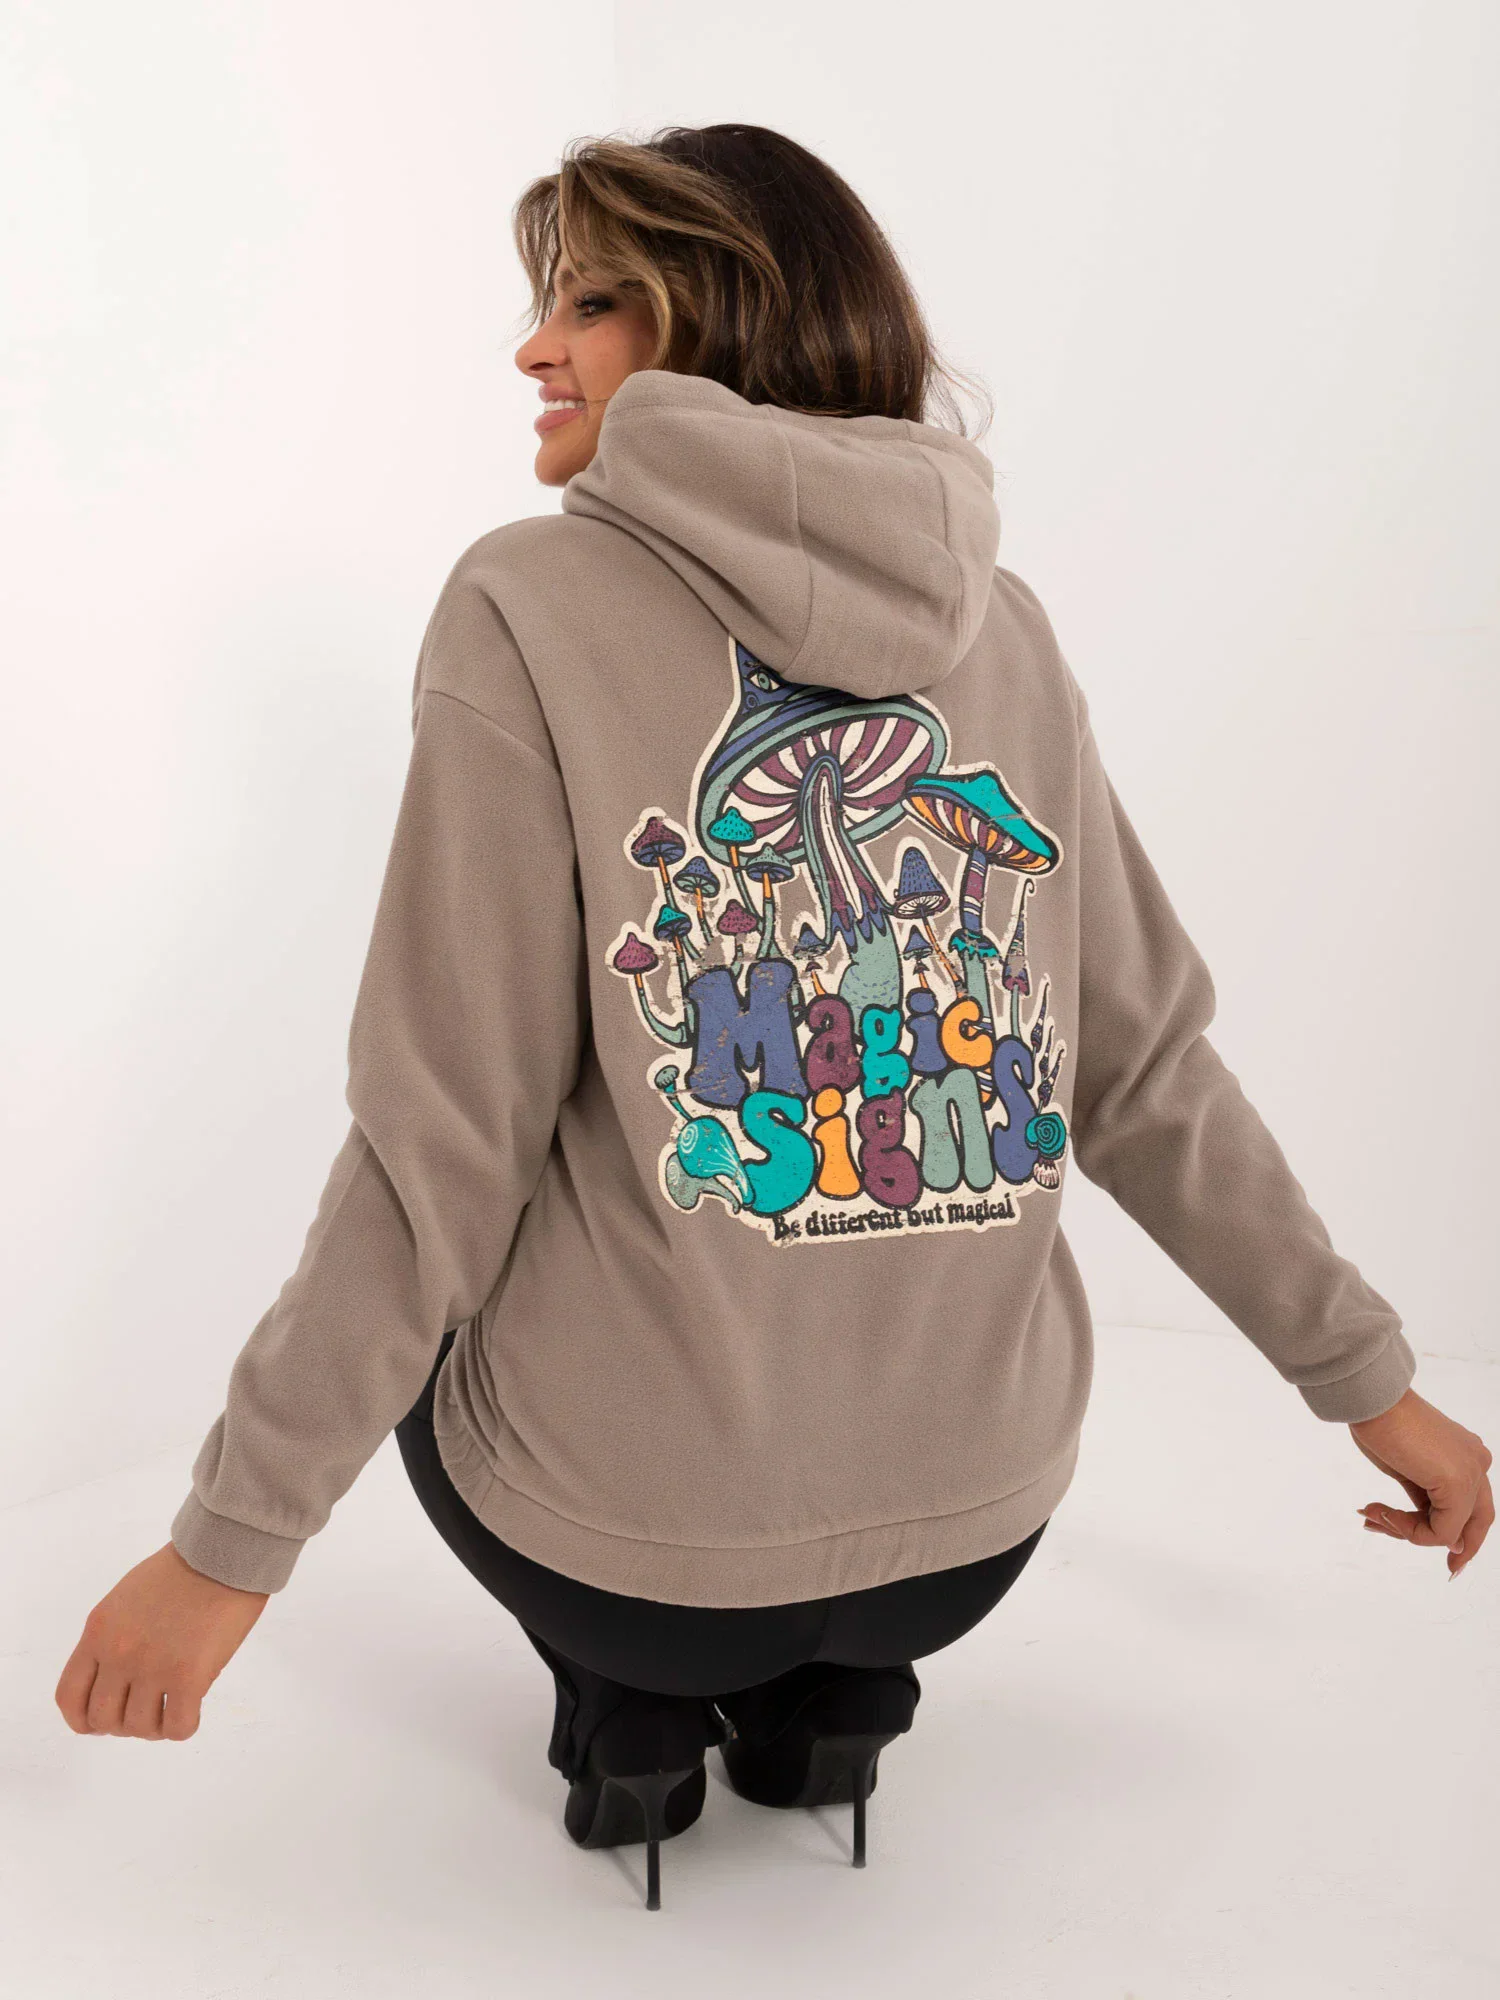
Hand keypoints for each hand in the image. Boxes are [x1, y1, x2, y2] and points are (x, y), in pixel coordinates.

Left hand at [55, 1542, 268, 1739]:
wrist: (223, 1552)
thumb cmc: (183, 1569)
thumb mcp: (125, 1600)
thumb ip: (114, 1638)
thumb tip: (118, 1679)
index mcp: (98, 1632)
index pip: (69, 1697)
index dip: (82, 1720)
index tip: (100, 1723)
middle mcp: (118, 1654)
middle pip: (103, 1720)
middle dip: (123, 1724)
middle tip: (146, 1710)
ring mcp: (152, 1667)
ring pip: (139, 1728)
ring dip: (154, 1726)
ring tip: (171, 1708)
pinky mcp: (188, 1677)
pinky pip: (176, 1728)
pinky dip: (182, 1727)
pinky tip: (192, 1708)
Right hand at [1349, 1387, 1492, 1577]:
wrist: (1371, 1399)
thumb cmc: (1379, 1423)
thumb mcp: (1407, 1469)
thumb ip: (1427, 1498)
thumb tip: (1445, 1538)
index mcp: (1467, 1455)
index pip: (1470, 1505)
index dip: (1457, 1534)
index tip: (1440, 1552)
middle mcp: (1477, 1463)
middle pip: (1479, 1522)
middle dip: (1461, 1549)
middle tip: (1450, 1570)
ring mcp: (1471, 1472)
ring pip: (1453, 1530)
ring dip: (1408, 1532)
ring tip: (1372, 1516)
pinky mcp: (1458, 1484)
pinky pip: (1439, 1530)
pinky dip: (1407, 1530)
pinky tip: (1378, 1511)